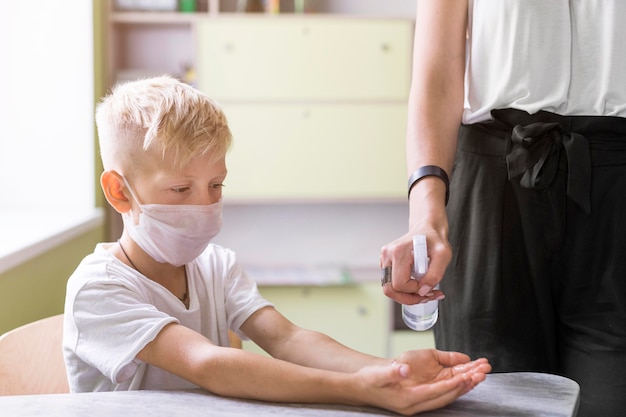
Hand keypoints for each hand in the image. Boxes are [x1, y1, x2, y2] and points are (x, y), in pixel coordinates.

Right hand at [353, 351, 489, 415]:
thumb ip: (392, 372)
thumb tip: (403, 369)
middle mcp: (415, 404)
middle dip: (463, 386)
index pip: (433, 393)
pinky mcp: (420, 398)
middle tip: (479, 375)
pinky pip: (441, 394)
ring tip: (478, 376)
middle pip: (444, 397)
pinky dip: (453, 386)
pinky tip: (463, 379)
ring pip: (445, 396)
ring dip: (462, 387)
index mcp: (406, 399)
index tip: (464, 377)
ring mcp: (418, 402)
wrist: (362, 387)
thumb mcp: (378, 374)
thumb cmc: (370, 380)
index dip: (449, 385)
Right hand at [380, 230, 450, 304]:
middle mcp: (387, 255)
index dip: (415, 291)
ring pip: (388, 289)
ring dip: (406, 296)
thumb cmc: (434, 239)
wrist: (427, 229)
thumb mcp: (443, 255)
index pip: (400, 284)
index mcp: (398, 251)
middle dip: (408, 298)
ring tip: (424, 292)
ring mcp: (384, 259)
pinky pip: (390, 284)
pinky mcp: (385, 264)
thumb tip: (423, 291)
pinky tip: (417, 286)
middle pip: (389, 289)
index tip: (429, 287)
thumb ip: (435, 274)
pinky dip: (404, 290)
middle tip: (425, 296)